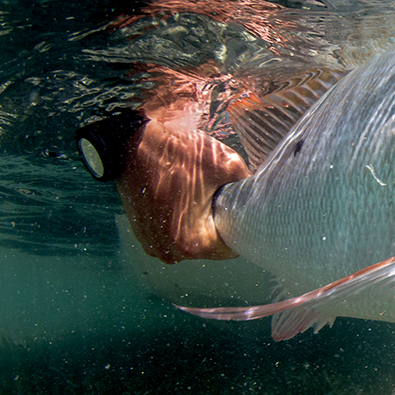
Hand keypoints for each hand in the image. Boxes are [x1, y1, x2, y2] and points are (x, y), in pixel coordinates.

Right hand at [115, 82, 250, 263]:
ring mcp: (155, 246)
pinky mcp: (145, 236)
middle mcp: (171, 251)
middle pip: (213, 246)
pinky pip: (175, 236)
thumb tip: (263, 197)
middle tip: (222, 198)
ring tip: (201, 197)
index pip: (233, 247)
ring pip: (194, 241)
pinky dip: (184, 222)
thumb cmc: (176, 153)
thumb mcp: (225, 164)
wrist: (130, 143)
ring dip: (202, 224)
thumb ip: (249, 186)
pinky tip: (185, 199)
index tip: (244, 210)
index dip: (242, 227)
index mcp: (192, 242)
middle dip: (221, 225)